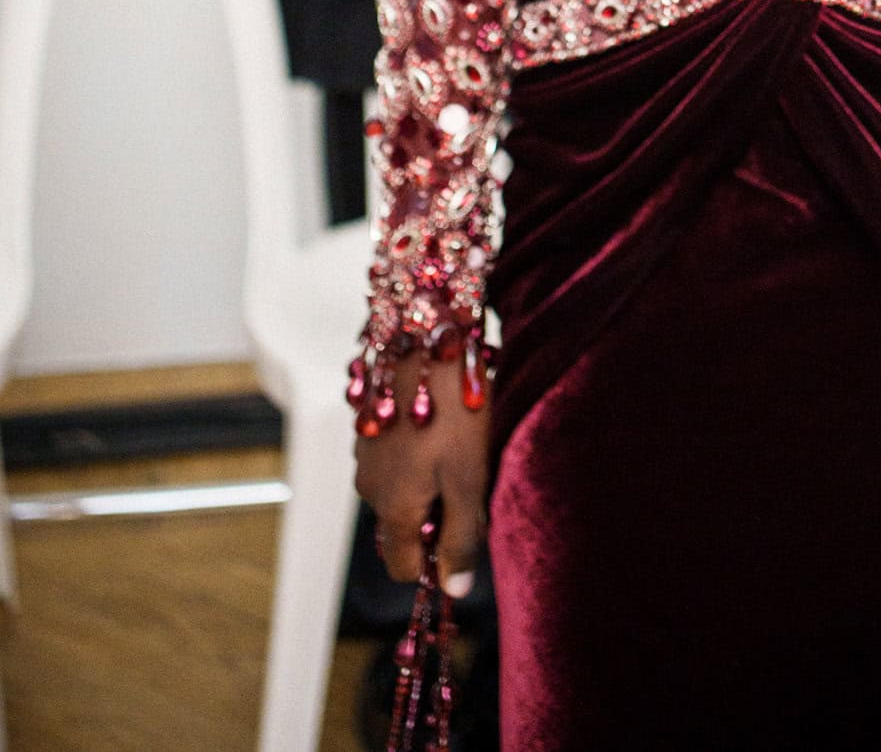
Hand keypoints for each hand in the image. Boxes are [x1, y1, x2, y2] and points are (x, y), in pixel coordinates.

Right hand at [353, 353, 489, 596]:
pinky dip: (416, 449)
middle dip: (437, 514)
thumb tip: (453, 591)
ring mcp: (364, 452)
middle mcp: (368, 487)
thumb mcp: (470, 477)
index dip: (437, 561)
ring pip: (399, 488)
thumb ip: (462, 538)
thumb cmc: (455, 408)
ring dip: (428, 478)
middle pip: (404, 526)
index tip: (466, 532)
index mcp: (392, 507)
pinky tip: (440, 418)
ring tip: (459, 439)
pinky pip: (394, 456)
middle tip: (471, 475)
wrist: (427, 333)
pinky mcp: (369, 421)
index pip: (405, 567)